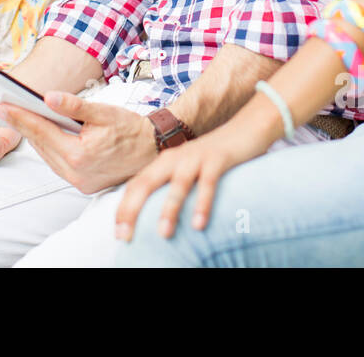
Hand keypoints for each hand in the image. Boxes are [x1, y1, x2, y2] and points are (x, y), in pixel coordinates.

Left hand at [0, 91, 156, 193]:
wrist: (154, 151)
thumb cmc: (131, 129)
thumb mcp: (104, 112)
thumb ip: (74, 106)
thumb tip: (48, 98)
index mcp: (79, 154)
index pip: (41, 132)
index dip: (21, 117)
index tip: (3, 106)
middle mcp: (76, 173)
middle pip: (41, 146)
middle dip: (25, 126)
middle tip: (8, 109)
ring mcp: (79, 182)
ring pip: (48, 157)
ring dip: (37, 138)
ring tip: (23, 119)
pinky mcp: (84, 185)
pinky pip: (58, 165)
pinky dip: (50, 149)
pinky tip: (46, 135)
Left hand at [114, 124, 265, 241]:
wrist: (245, 128)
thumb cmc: (213, 157)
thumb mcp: (188, 169)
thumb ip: (172, 186)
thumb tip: (157, 216)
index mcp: (164, 161)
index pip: (136, 185)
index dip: (123, 208)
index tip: (117, 232)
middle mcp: (175, 158)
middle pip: (147, 183)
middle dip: (132, 209)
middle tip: (124, 234)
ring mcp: (196, 157)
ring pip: (178, 184)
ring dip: (169, 209)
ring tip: (163, 234)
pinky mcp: (218, 158)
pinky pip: (208, 182)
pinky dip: (203, 203)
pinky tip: (199, 224)